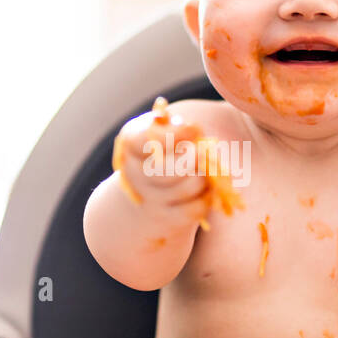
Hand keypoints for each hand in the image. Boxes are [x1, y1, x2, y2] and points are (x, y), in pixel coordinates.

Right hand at [112, 99, 210, 224]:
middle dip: (193, 157)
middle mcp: (135, 173)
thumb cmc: (158, 153)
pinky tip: (206, 190)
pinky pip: (194, 209)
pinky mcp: (165, 219)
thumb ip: (167, 122)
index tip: (196, 129)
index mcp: (131, 144)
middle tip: (201, 152)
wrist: (142, 197)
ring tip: (204, 170)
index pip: (150, 140)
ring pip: (188, 186)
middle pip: (167, 168)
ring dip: (204, 176)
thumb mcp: (156, 131)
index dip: (178, 134)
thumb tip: (176, 118)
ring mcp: (150, 198)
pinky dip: (206, 199)